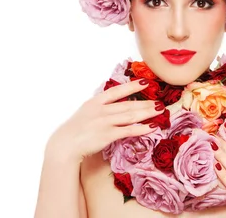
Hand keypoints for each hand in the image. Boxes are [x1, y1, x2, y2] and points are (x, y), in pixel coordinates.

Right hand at [46, 79, 163, 163]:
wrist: (66, 144)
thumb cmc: (75, 130)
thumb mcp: (86, 113)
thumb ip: (99, 108)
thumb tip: (113, 106)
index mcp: (95, 102)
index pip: (116, 91)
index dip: (131, 86)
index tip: (145, 81)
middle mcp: (101, 109)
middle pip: (127, 104)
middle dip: (145, 102)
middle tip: (159, 100)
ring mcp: (104, 122)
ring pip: (130, 116)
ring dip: (147, 113)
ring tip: (160, 110)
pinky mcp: (107, 135)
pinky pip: (128, 131)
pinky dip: (142, 128)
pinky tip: (152, 127)